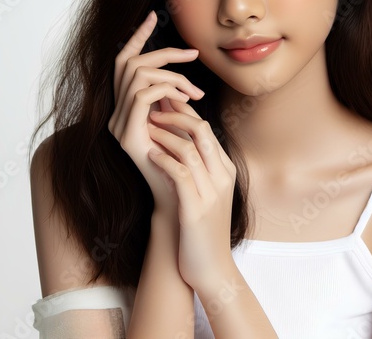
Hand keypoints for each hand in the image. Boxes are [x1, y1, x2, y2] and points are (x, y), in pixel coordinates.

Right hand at [107, 11, 204, 215]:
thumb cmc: (182, 159)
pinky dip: (167, 92)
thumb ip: (171, 100)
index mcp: (124, 108)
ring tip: (195, 93)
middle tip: (193, 55)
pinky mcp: (126, 135)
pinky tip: (186, 103)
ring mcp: (118, 124)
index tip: (153, 16)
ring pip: (139, 76)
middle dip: (164, 54)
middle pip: (130, 63)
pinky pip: (144, 96)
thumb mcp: (177, 121)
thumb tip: (180, 81)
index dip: (137, 37)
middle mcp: (115, 113)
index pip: (123, 62)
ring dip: (172, 77)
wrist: (178, 197)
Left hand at [146, 100, 236, 290]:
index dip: (182, 112)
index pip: (206, 129)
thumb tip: (174, 134)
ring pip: (191, 149)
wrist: (210, 267)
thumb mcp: (203, 189)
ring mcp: (211, 193)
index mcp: (225, 169)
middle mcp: (222, 177)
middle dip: (175, 114)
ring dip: (165, 134)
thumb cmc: (201, 225)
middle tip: (152, 109)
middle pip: (202, 131)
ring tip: (146, 128)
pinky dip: (164, 160)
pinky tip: (150, 154)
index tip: (161, 104)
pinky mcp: (197, 210)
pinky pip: (181, 175)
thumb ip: (194, 163)